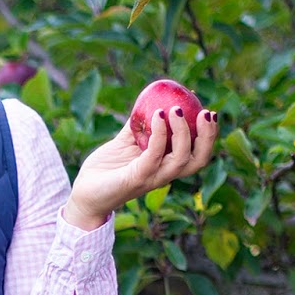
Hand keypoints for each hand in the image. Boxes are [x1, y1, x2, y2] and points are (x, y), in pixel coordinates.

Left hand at [64, 105, 219, 228]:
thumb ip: (138, 126)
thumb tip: (148, 102)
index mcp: (165, 166)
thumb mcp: (125, 143)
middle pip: (198, 160)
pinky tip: (157, 114)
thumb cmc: (106, 169)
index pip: (197, 154)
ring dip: (183, 133)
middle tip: (206, 113)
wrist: (84, 192)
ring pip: (180, 160)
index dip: (209, 136)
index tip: (210, 113)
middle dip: (208, 137)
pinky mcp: (135, 178)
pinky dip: (158, 134)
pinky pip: (152, 155)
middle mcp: (163, 175)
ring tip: (176, 110)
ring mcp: (151, 178)